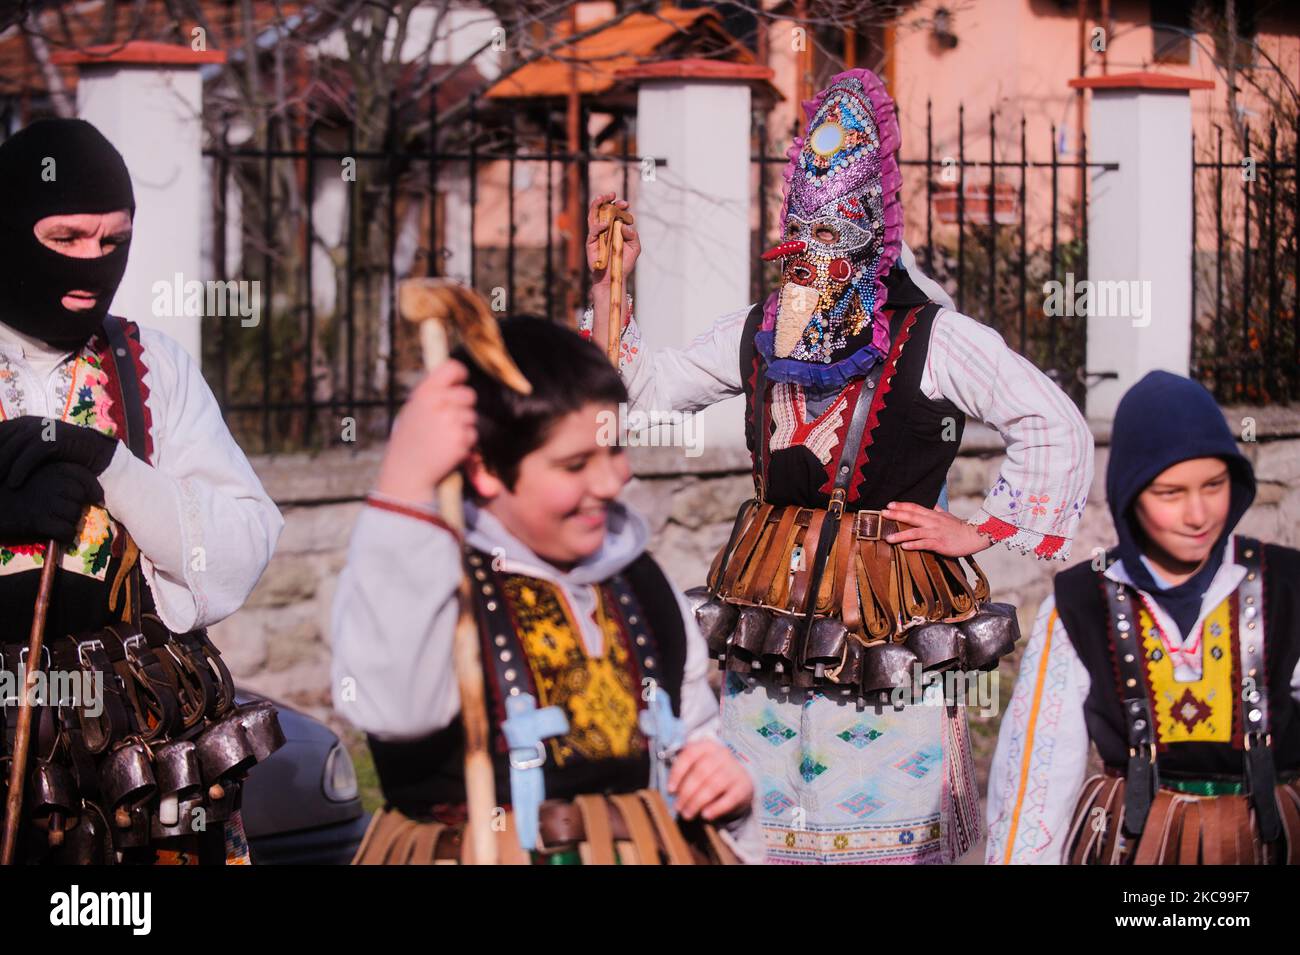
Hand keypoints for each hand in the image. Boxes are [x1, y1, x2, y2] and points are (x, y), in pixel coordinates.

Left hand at [0, 416, 118, 487]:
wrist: (94, 451)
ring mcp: (42, 428)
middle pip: (1, 440)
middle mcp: (28, 423)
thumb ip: (17, 452)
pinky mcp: (54, 438)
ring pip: (13, 447)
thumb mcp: (35, 451)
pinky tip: (14, 483)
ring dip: (1, 466)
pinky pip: (31, 454)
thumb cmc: (62, 454)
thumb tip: (0, 466)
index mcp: (21, 423)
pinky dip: (20, 469)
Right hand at [0, 461, 102, 544]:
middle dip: (73, 509)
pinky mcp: (40, 520)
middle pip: (81, 500)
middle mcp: (54, 482)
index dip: (93, 491)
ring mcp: (48, 501)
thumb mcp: (35, 474)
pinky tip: (51, 534)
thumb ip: (58, 478)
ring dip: (65, 523)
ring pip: (75, 517)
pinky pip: (66, 532)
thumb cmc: (9, 489)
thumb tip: (89, 491)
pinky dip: (62, 537)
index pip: (87, 478)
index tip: (96, 498)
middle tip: (55, 512)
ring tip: (47, 521)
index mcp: (53, 468)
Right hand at [373, 359, 475, 504]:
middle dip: (464, 407)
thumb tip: (456, 378)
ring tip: (442, 437)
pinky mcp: (461, 440)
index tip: (460, 382)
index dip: (460, 375)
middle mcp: (439, 403)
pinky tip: (447, 448)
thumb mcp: (413, 410)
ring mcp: (451, 421)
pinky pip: (473, 434)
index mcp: (424, 392)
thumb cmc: (409, 440)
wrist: (406, 472)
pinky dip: (464, 442)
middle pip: (469, 395)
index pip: (452, 368)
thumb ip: (433, 394)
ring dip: (463, 426)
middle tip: (448, 419)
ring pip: (471, 416)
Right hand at [585, 192, 639, 285]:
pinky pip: (593, 232)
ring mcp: (597, 235)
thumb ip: (633, 235)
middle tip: (613, 194)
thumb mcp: (635, 248)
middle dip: (607, 200)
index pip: (616, 213)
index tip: (626, 204)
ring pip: (593, 216)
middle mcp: (605, 229)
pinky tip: (605, 223)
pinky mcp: (591, 243)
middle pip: (603, 210)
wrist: (614, 277)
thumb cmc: (623, 262)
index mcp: (615, 228)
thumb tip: (625, 225)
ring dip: (597, 205)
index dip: (620, 206)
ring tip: (602, 198)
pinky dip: (598, 226)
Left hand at [668, 738, 753, 821]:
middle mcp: (722, 754)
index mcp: (707, 746)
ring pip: (713, 785)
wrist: (740, 782)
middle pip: (700, 772)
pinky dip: (716, 808)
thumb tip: (671, 790)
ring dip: (697, 802)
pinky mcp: (744, 787)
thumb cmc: (711, 774)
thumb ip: (684, 772)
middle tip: (678, 807)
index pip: (690, 754)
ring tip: (687, 814)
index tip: (670, 790)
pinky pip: (729, 799)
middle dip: (686, 792)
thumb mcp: (699, 766)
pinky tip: (705, 815)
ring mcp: (735, 770)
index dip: (677, 773)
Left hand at [882, 501, 992, 557]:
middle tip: (883, 514)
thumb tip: (932, 504)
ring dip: (900, 535)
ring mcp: (935, 533)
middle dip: (896, 515)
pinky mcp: (939, 544)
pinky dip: (914, 545)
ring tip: (888, 538)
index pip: (915, 507)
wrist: (974, 536)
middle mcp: (932, 522)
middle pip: (912, 516)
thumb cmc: (959, 527)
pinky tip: (904, 547)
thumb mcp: (947, 516)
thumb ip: (937, 510)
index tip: (889, 504)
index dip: (902, 505)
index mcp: (933, 515)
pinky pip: (924, 544)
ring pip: (915, 532)